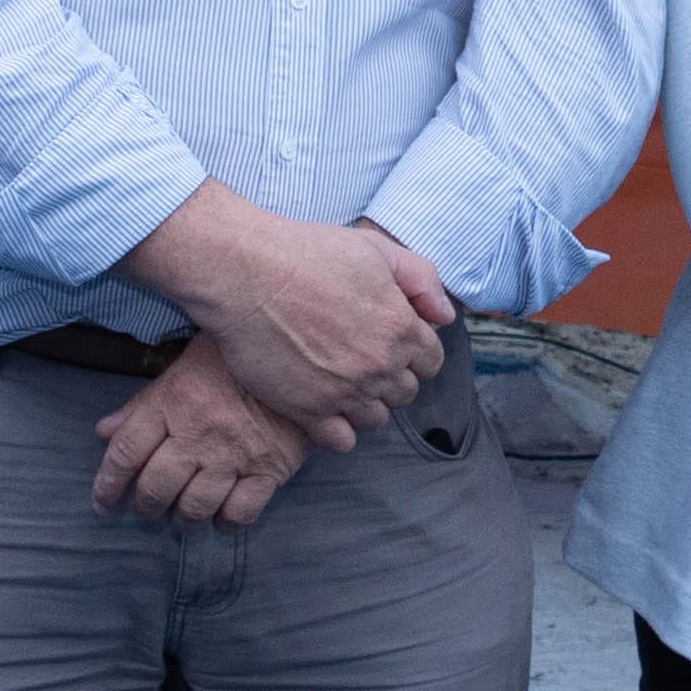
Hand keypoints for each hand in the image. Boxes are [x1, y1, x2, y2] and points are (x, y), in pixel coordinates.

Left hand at [92, 337, 314, 529]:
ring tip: (181, 519)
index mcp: (173, 401)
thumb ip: (143, 403)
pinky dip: (226, 522)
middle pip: (155, 487)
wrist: (301, 349)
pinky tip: (221, 518)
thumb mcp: (183, 365)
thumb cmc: (236, 355)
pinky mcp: (270, 468)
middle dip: (145, 507)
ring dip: (182, 520)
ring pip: (194, 506)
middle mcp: (198, 432)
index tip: (102, 504)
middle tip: (147, 510)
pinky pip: (241, 512)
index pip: (126, 452)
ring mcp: (234, 454)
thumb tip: (104, 432)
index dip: (107, 484)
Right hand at [150, 202, 452, 446]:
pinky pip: (341, 440)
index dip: (415, 352)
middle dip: (391, 377)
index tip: (393, 344)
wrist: (246, 274)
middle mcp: (379, 366)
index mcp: (401, 328)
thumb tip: (445, 316)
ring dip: (365, 403)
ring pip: (375, 418)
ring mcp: (345, 392)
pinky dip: (338, 429)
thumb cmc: (307, 254)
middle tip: (362, 359)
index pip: (431, 361)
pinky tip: (325, 406)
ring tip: (343, 381)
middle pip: (405, 392)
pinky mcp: (308, 411)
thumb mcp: (375, 249)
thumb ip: (420, 278)